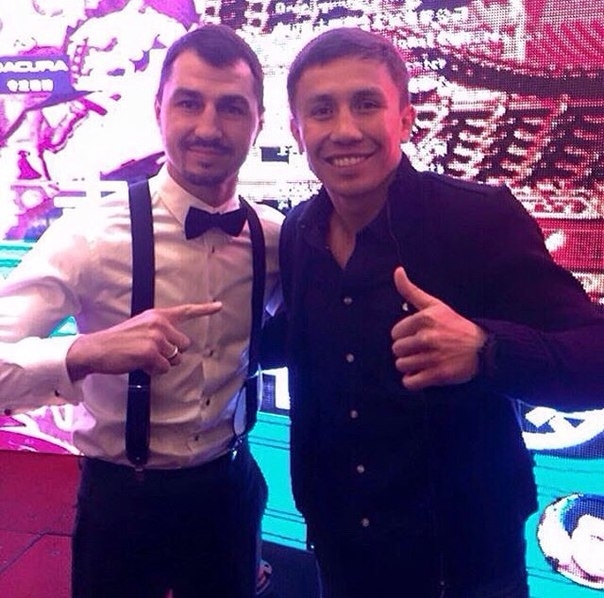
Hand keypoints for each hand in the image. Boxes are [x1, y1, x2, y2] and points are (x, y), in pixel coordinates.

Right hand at [67, 302, 221, 379]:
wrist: (96, 349)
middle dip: (172, 354)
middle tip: (151, 353)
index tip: (219, 306)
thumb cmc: (119, 341)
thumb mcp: (141, 327)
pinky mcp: (150, 352)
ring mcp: (156, 338)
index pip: (185, 311)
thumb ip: (160, 331)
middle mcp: (159, 324)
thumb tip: (176, 347)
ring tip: (142, 358)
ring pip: (175, 359)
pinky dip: (154, 371)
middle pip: (184, 345)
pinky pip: (164, 369)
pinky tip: (140, 365)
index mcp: (157, 315)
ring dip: (162, 364)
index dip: (204, 309)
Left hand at [391, 267, 486, 390]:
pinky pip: (410, 383)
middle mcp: (427, 337)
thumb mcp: (434, 305)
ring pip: (401, 366)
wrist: (483, 348)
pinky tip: (422, 374)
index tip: (418, 336)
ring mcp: (433, 357)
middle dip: (407, 351)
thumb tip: (397, 270)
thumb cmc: (454, 325)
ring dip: (410, 366)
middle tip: (422, 350)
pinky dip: (413, 381)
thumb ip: (411, 290)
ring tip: (423, 361)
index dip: (405, 336)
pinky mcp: (438, 375)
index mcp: (424, 319)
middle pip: (397, 350)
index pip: (395, 333)